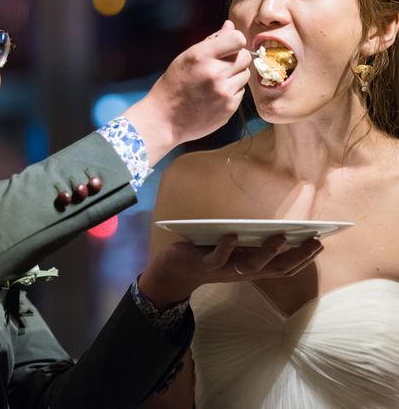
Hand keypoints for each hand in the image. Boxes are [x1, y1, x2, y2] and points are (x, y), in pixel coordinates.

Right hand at [123, 20, 250, 165]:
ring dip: (235, 75)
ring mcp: (223, 93)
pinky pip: (241, 92)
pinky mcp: (229, 108)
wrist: (164, 120)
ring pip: (245, 75)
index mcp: (201, 56)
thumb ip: (211, 41)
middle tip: (222, 65)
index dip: (235, 41)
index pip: (237, 39)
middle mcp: (214, 73)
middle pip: (244, 57)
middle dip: (236, 58)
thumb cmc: (173, 86)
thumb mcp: (185, 58)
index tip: (228, 47)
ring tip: (216, 81)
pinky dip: (232, 91)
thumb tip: (230, 26)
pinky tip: (215, 95)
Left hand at [138, 235, 322, 310]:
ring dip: (267, 252)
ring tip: (281, 237)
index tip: (320, 243)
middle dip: (296, 256)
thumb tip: (274, 226)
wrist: (176, 271)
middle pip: (275, 268)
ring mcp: (224, 269)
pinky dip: (226, 247)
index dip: (302, 258)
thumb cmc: (208, 255)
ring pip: (250, 265)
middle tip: (314, 242)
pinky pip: (217, 258)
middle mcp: (242, 272)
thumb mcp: (234, 251)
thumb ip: (251, 244)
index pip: (283, 267)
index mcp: (251, 268)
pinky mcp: (204, 264)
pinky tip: (233, 235)